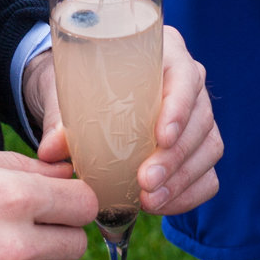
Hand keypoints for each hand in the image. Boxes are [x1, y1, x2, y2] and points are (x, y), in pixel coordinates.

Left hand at [26, 25, 222, 217]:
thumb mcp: (67, 92)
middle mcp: (190, 83)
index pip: (186, 77)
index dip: (179, 109)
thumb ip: (59, 119)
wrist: (86, 98)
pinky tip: (163, 205)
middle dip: (175, 157)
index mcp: (165, 54)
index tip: (161, 138)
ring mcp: (199, 117)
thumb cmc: (82, 85)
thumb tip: (51, 151)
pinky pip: (208, 176)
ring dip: (181, 180)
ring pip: (209, 149)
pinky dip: (188, 195)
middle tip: (145, 182)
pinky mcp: (199, 149)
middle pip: (200, 119)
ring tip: (150, 200)